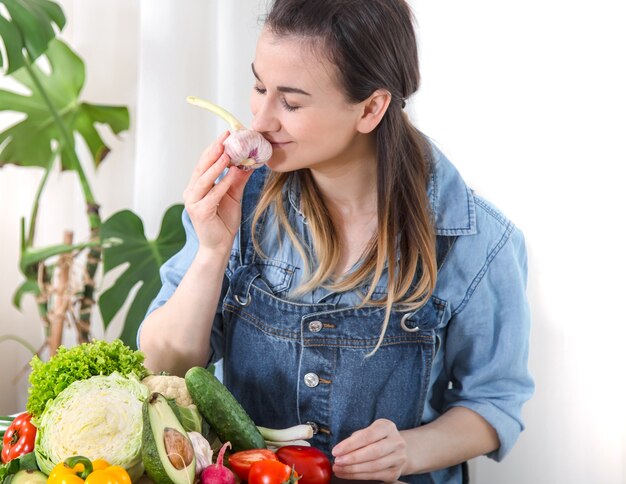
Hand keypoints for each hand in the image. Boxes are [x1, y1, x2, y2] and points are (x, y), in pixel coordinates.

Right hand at [183, 131, 252, 253]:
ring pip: (204, 179)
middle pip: (202, 167)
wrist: (219, 246)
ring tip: (227, 153)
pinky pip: (212, 195)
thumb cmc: (223, 221)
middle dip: (214, 151)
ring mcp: (193, 202)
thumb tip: (248, 162)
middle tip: (226, 137)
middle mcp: (191, 192)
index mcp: (197, 186)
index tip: (227, 134)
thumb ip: (237, 179)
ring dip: (216, 165)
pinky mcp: (199, 212)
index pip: (205, 163)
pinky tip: (231, 175)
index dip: (215, 148)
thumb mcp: (233, 195)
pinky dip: (222, 184)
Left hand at [331, 419, 407, 482]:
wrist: (397, 450)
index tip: (336, 451)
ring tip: (339, 469)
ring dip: (353, 469)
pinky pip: (374, 476)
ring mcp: (398, 458)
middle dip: (352, 458)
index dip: (350, 444)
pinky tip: (346, 474)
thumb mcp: (369, 431)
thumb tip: (340, 451)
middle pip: (373, 452)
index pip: (367, 436)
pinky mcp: (395, 472)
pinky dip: (358, 476)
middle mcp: (396, 442)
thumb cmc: (377, 439)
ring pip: (374, 466)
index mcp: (387, 427)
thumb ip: (356, 438)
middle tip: (337, 461)